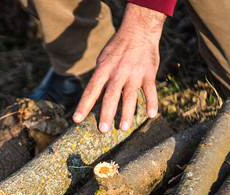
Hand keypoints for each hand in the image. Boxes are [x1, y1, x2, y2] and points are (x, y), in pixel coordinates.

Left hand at [73, 4, 165, 132]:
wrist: (138, 30)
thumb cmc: (116, 50)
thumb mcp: (103, 62)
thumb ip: (100, 81)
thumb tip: (95, 102)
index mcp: (103, 70)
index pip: (91, 91)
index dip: (84, 106)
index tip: (77, 119)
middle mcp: (118, 73)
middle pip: (111, 96)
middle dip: (106, 114)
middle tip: (103, 130)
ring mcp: (134, 73)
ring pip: (130, 96)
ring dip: (127, 113)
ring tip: (124, 128)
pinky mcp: (149, 73)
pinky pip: (150, 90)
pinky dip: (152, 103)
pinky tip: (151, 115)